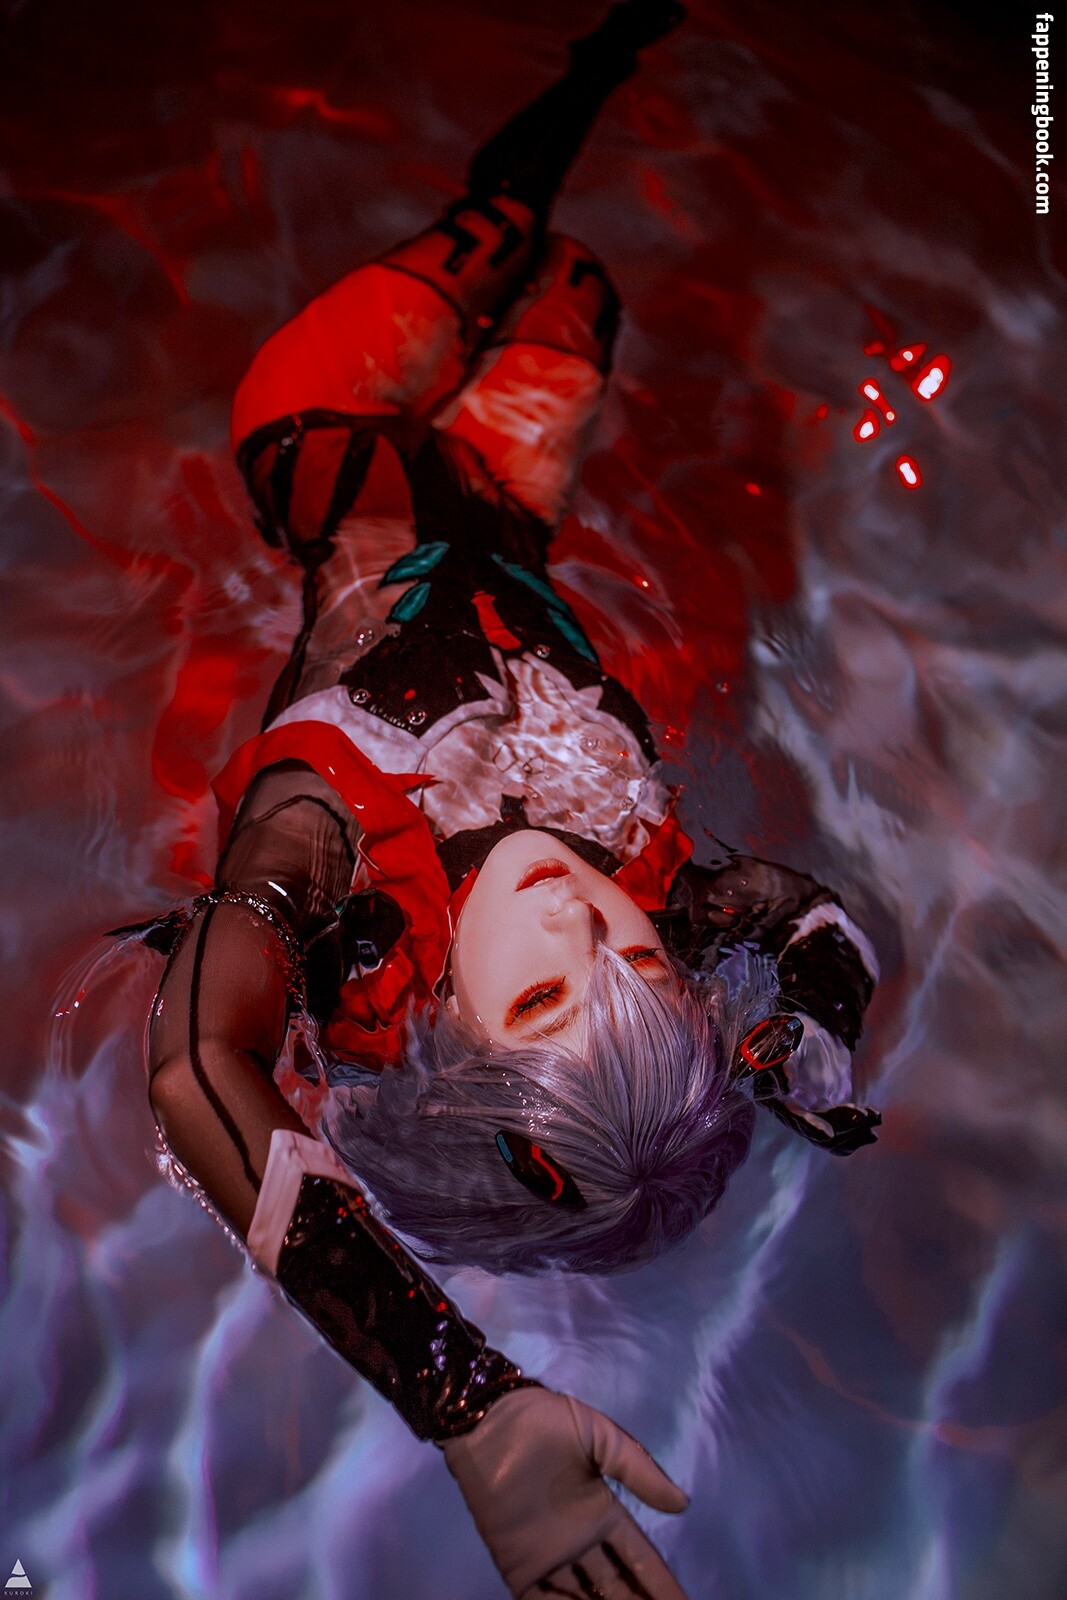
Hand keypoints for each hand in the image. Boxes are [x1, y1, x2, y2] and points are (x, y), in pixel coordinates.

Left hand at [442, 1386, 689, 1598]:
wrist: (488, 1422)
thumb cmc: (543, 1422)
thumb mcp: (600, 1436)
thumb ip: (638, 1470)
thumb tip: (682, 1504)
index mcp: (602, 1515)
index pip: (640, 1559)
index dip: (661, 1584)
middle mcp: (581, 1544)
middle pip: (617, 1587)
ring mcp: (550, 1558)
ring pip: (586, 1598)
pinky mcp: (519, 1568)